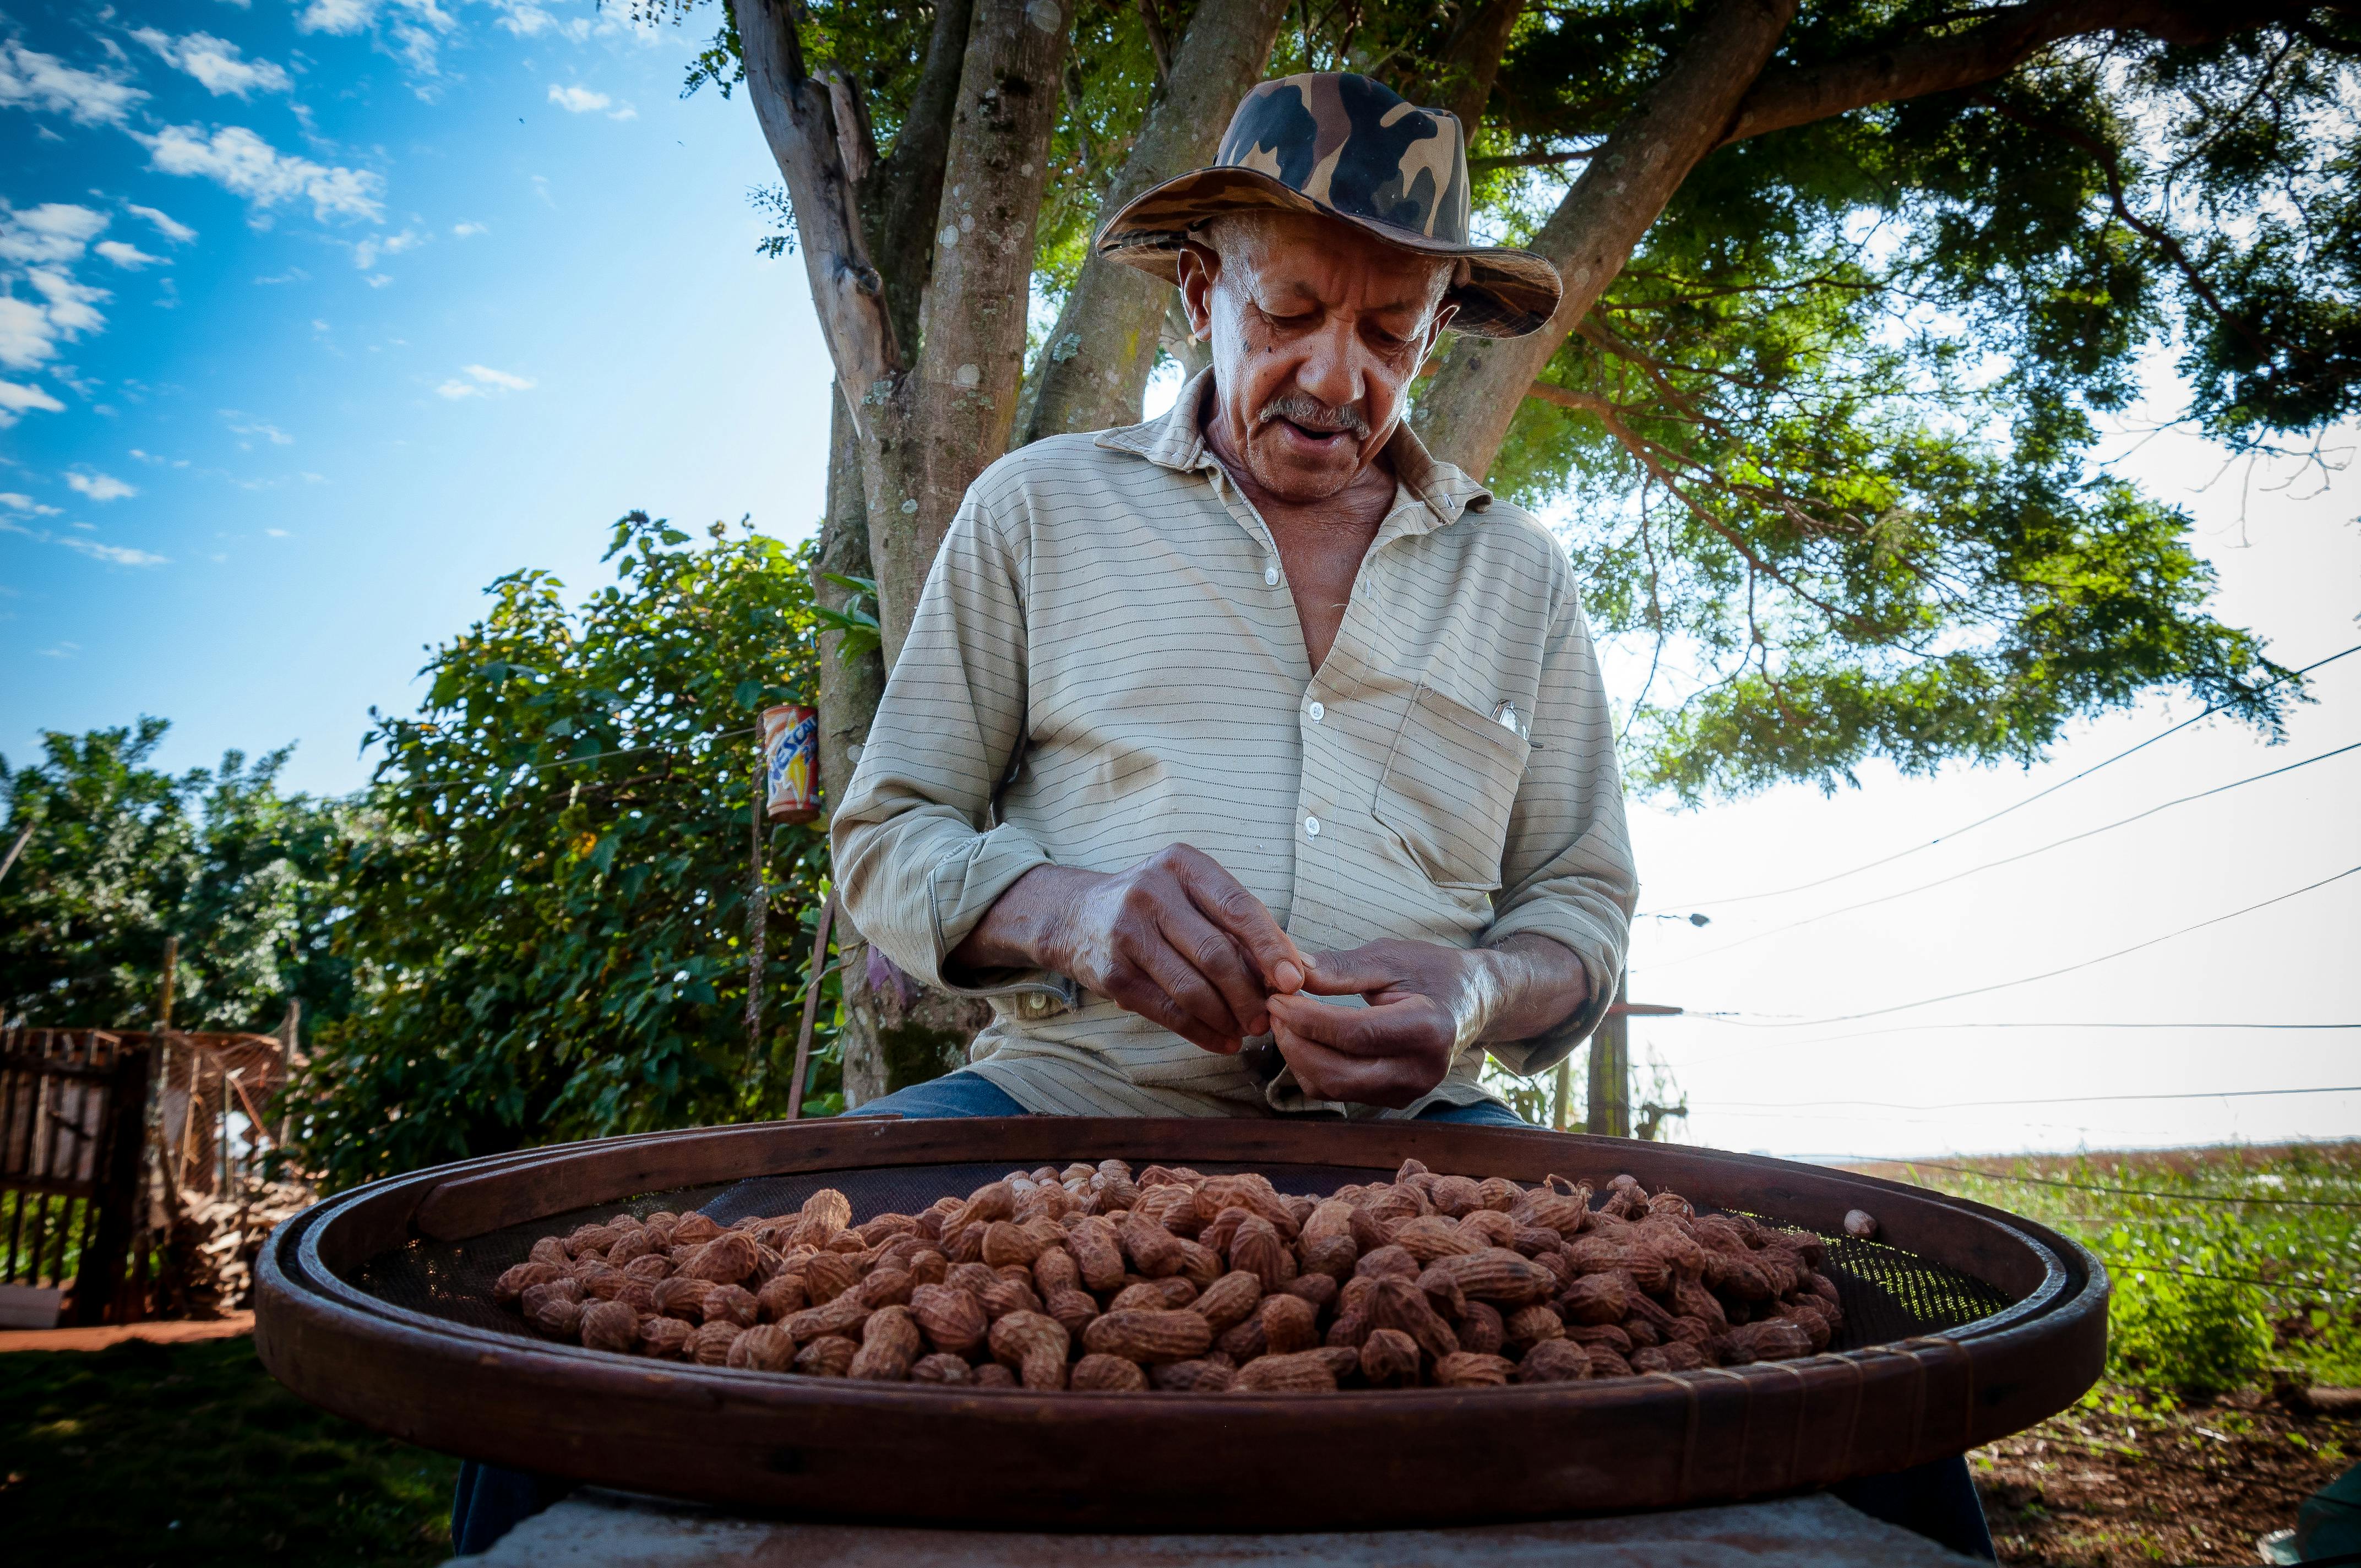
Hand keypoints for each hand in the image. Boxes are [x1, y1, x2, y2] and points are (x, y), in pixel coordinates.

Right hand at [949, 846, 1307, 1053]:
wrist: (1075, 917)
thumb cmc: (1155, 907)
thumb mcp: (1192, 895)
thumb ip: (1240, 924)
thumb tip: (1297, 969)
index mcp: (1182, 864)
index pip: (1239, 907)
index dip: (1271, 948)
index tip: (1294, 981)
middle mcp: (1152, 891)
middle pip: (1217, 953)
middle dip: (1251, 993)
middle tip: (1269, 1017)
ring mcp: (1127, 932)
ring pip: (1193, 988)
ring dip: (1228, 1018)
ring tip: (1248, 1032)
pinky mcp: (1112, 973)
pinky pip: (1168, 1012)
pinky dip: (1201, 1033)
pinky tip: (1221, 1041)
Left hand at [1265, 935, 1588, 1107]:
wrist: (1473, 1001)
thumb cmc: (1432, 971)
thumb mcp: (1390, 958)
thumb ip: (1340, 967)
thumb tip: (1287, 969)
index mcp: (1427, 1030)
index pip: (1353, 1034)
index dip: (1307, 1018)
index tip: (1276, 997)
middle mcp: (1421, 1071)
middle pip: (1337, 1073)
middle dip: (1295, 1042)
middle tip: (1272, 1008)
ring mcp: (1408, 1092)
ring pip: (1333, 1089)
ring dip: (1298, 1057)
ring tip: (1284, 1021)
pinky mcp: (1394, 1100)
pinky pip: (1339, 1093)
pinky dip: (1312, 1069)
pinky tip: (1303, 1039)